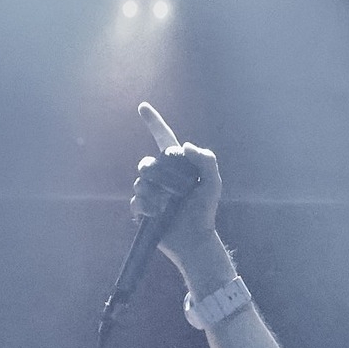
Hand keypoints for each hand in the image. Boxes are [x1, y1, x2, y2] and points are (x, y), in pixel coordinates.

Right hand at [135, 100, 224, 267]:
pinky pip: (135, 201)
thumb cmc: (205, 212)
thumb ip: (206, 161)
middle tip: (172, 191)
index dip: (154, 122)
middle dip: (155, 174)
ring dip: (152, 194)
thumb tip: (185, 146)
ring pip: (139, 182)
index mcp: (177, 166)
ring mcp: (151, 193)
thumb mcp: (213, 184)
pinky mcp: (143, 209)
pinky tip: (155, 214)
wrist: (194, 240)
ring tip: (165, 206)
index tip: (142, 107)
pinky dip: (144, 207)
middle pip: (146, 163)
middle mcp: (162, 177)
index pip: (163, 139)